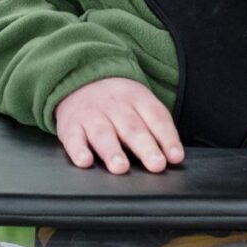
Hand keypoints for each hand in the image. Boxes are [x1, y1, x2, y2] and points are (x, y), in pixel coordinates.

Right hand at [54, 77, 183, 173]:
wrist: (80, 79)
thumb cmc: (118, 102)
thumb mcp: (141, 103)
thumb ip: (157, 128)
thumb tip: (174, 157)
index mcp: (137, 99)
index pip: (156, 118)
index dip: (168, 138)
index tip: (175, 157)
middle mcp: (115, 107)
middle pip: (132, 128)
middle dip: (145, 147)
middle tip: (156, 164)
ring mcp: (92, 116)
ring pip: (103, 134)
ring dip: (112, 151)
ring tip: (121, 167)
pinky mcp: (70, 126)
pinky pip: (73, 138)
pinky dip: (78, 150)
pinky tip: (85, 161)